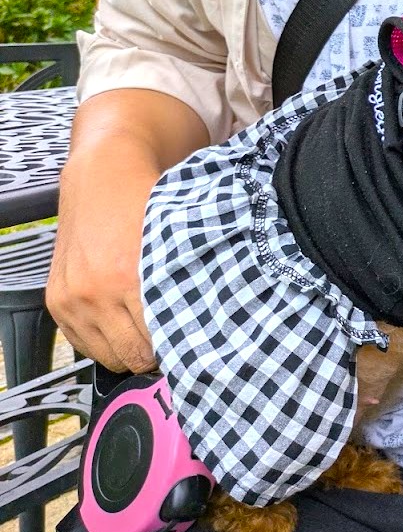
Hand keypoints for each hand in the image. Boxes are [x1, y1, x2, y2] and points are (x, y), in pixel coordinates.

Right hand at [45, 89, 207, 373]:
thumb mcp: (180, 239)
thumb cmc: (150, 204)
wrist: (103, 175)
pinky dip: (104, 342)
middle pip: (135, 356)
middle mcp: (97, 292)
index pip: (161, 342)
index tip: (195, 342)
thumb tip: (215, 322)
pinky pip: (83, 345)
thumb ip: (193, 279)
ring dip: (130, 349)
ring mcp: (73, 299)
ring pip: (110, 356)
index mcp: (130, 277)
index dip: (182, 345)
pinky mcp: (57, 301)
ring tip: (150, 330)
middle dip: (158, 352)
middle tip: (176, 338)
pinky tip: (123, 323)